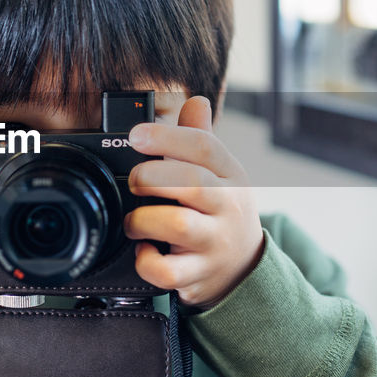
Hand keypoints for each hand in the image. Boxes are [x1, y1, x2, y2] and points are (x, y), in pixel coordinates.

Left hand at [123, 96, 264, 309]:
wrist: (243, 268)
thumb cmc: (221, 213)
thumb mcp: (220, 175)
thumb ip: (201, 139)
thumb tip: (196, 101)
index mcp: (231, 175)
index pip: (204, 146)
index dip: (167, 136)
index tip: (136, 135)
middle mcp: (228, 207)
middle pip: (191, 182)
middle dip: (151, 178)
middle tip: (134, 182)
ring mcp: (215, 243)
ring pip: (178, 225)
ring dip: (143, 219)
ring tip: (135, 220)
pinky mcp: (200, 275)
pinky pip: (167, 271)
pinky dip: (146, 261)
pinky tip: (144, 250)